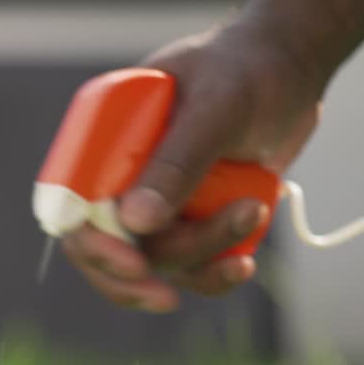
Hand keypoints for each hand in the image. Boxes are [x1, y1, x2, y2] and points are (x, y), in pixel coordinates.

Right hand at [61, 21, 324, 311]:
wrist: (292, 69)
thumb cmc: (248, 71)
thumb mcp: (216, 109)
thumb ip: (177, 162)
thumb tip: (134, 222)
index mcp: (103, 141)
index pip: (71, 207)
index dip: (90, 245)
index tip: (133, 265)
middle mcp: (120, 175)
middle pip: (106, 248)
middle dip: (138, 277)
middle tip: (171, 295)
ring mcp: (156, 201)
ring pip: (156, 261)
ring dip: (201, 257)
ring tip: (254, 211)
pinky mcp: (191, 219)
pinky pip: (190, 268)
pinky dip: (215, 274)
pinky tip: (244, 261)